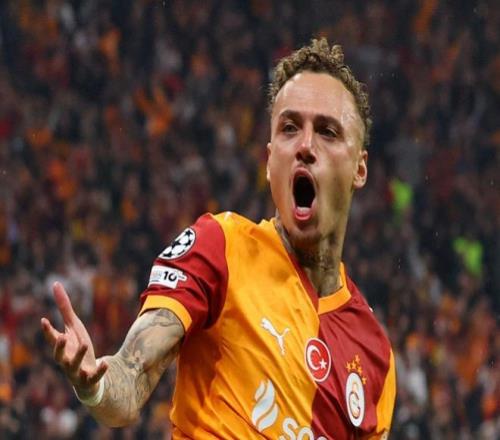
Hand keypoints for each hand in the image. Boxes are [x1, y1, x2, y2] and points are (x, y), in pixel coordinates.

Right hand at [41, 282, 107, 397]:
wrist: (87, 377)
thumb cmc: (77, 348)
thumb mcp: (73, 327)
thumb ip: (64, 308)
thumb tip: (55, 284)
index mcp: (63, 347)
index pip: (52, 339)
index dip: (47, 331)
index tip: (44, 320)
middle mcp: (66, 360)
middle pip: (59, 356)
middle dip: (59, 348)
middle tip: (61, 337)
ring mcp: (77, 372)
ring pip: (75, 366)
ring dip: (79, 356)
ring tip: (85, 343)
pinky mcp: (90, 380)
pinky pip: (94, 377)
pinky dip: (99, 371)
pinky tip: (106, 363)